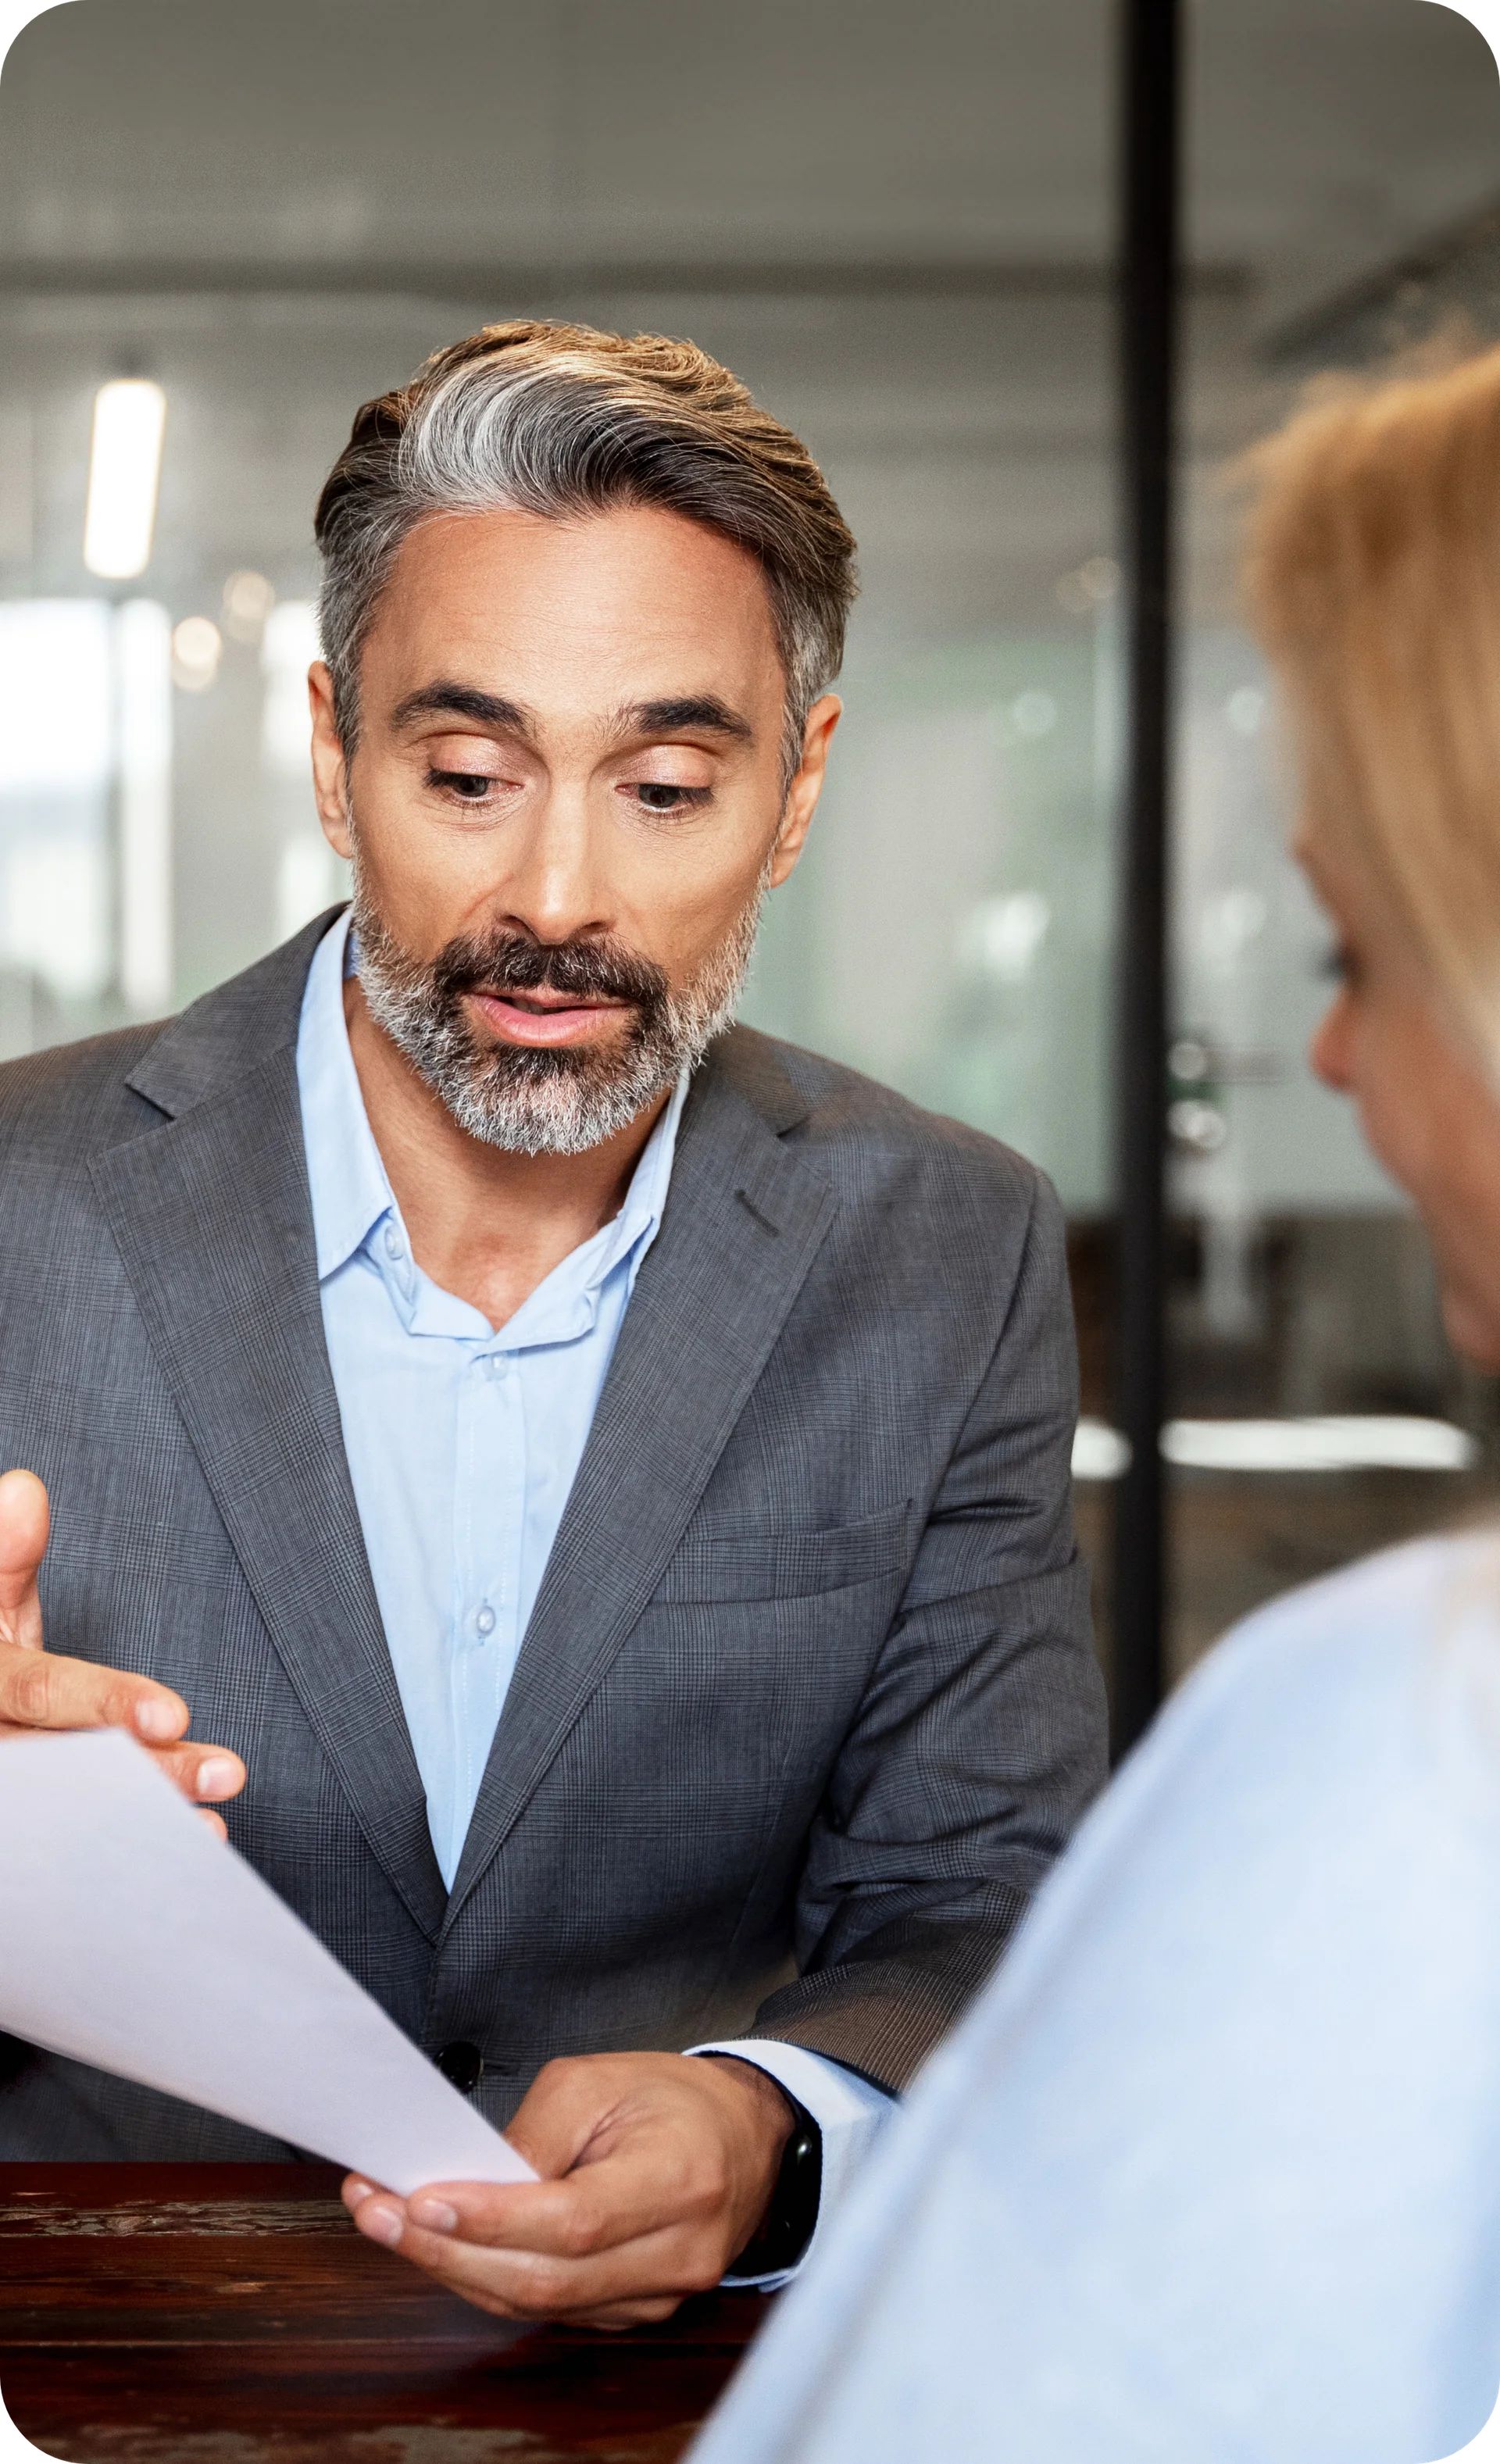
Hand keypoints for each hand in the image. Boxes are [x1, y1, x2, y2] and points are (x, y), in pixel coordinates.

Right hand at [0, 1468, 245, 1837]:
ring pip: (67, 1822)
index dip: (105, 1705)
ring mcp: (7, 1804)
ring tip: (209, 1829)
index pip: (39, 1694)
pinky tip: (183, 1848)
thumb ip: (2, 1556)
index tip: (175, 1716)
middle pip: (64, 1773)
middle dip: (147, 1775)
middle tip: (225, 1772)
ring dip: (144, 1822)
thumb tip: (24, 1489)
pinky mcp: (19, 1836)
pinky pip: (65, 1853)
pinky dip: (120, 1855)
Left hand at [342, 2050, 794, 2329]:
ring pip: (538, 2304)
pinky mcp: (636, 2311)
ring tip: (390, 2223)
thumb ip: (534, 2134)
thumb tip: (467, 2184)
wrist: (744, 2135)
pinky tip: (446, 2247)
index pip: (574, 2220)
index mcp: (680, 2181)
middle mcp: (677, 2252)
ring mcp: (659, 2294)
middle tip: (378, 2211)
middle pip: (545, 2278)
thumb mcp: (600, 2080)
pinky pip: (550, 2308)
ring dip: (454, 2268)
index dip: (492, 2219)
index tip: (420, 2200)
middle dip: (446, 2250)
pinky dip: (491, 2279)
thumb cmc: (674, 2098)